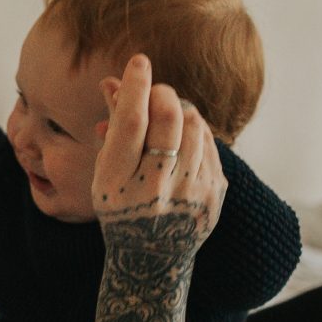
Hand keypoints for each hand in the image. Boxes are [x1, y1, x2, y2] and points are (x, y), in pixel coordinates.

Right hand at [92, 55, 224, 251]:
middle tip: (156, 90)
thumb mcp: (107, 172)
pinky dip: (195, 131)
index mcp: (119, 183)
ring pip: (194, 124)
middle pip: (168, 117)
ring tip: (168, 116)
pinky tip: (183, 139)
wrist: (151, 259)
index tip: (139, 62)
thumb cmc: (122, 206)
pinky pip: (209, 142)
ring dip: (180, 110)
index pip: (131, 120)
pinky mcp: (214, 195)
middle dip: (162, 92)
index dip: (135, 85)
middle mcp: (155, 188)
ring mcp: (189, 192)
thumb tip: (113, 81)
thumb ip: (114, 127)